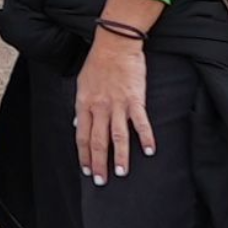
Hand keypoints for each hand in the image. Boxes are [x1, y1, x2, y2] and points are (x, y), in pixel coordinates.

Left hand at [79, 33, 156, 180]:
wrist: (114, 46)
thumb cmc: (97, 65)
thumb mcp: (81, 85)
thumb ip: (82, 107)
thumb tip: (78, 123)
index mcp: (84, 104)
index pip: (81, 136)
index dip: (83, 155)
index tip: (87, 170)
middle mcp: (99, 107)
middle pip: (97, 140)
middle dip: (99, 162)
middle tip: (101, 181)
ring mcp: (117, 104)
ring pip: (118, 135)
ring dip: (120, 156)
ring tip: (121, 173)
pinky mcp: (135, 99)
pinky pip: (140, 121)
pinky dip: (146, 137)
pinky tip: (149, 151)